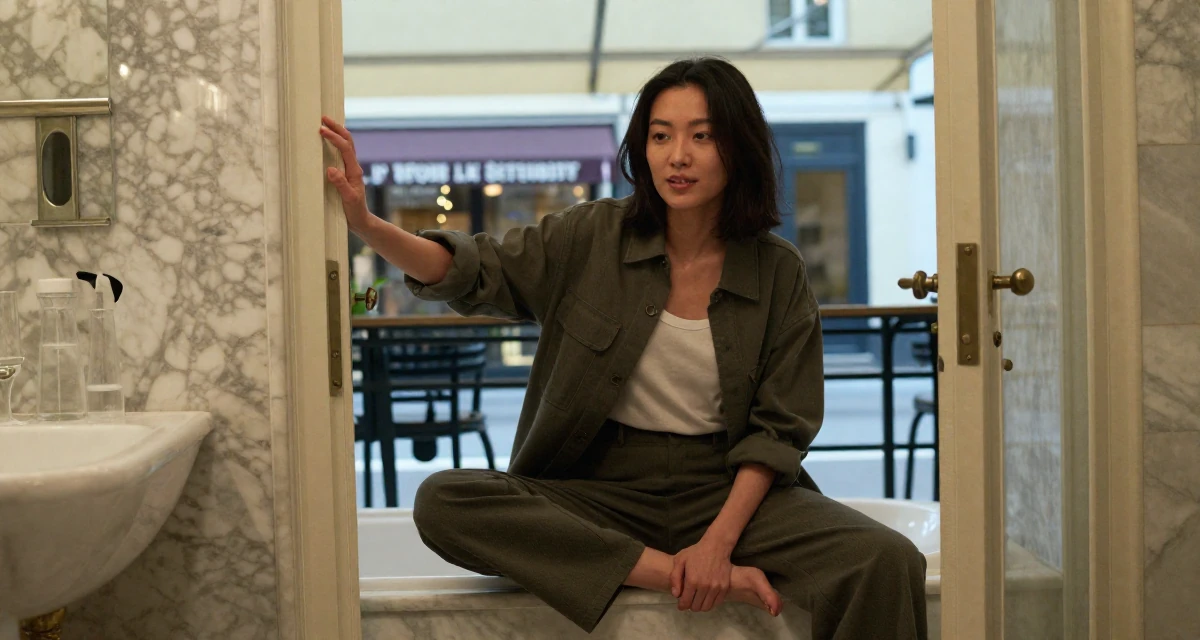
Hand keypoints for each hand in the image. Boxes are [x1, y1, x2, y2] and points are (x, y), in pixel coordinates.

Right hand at [320, 115, 371, 231]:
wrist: (361, 221)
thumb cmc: (355, 212)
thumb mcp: (348, 199)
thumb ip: (341, 184)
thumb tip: (330, 169)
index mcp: (354, 171)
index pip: (345, 148)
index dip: (334, 137)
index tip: (322, 130)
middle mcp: (353, 167)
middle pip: (348, 141)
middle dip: (337, 128)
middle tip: (324, 118)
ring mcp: (349, 170)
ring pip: (345, 146)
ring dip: (337, 133)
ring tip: (325, 124)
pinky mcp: (345, 174)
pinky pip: (341, 154)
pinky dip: (335, 144)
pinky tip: (327, 142)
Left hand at [670, 539, 733, 612]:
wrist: (716, 546)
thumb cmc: (696, 553)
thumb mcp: (680, 560)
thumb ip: (675, 578)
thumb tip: (676, 595)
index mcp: (692, 581)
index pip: (686, 602)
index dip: (682, 605)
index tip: (681, 605)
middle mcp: (704, 586)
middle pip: (696, 607)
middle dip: (690, 606)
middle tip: (689, 600)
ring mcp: (716, 587)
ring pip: (706, 607)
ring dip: (700, 606)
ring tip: (698, 600)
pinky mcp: (725, 587)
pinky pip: (717, 603)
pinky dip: (711, 603)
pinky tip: (707, 597)